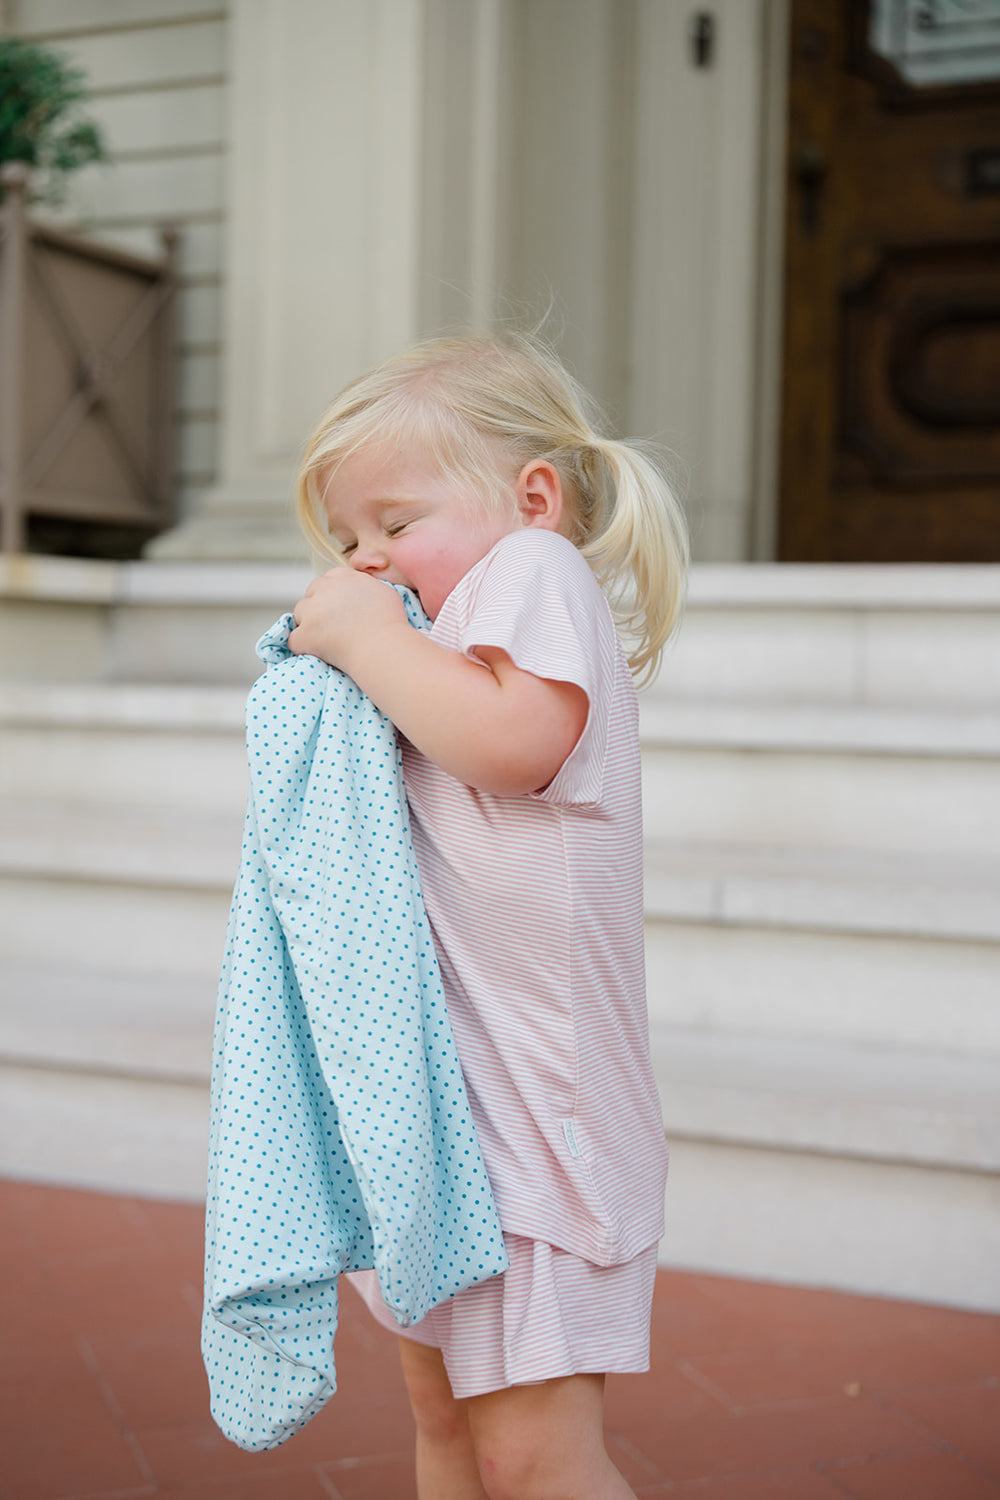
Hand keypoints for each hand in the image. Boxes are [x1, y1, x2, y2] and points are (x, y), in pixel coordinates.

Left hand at [289, 568, 408, 671]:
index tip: (340, 610)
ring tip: (328, 640)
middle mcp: (326, 589)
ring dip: (309, 625)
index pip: (328, 580)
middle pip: (311, 594)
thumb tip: (357, 588)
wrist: (384, 648)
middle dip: (318, 608)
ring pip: (300, 614)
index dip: (332, 595)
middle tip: (333, 626)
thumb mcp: (383, 591)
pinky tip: (318, 653)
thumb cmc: (390, 624)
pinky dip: (304, 647)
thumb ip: (364, 584)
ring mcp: (313, 611)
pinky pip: (294, 640)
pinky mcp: (305, 634)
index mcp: (344, 577)